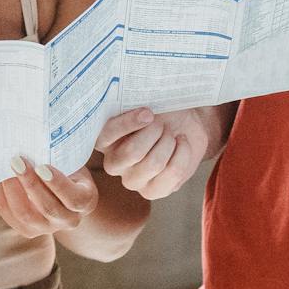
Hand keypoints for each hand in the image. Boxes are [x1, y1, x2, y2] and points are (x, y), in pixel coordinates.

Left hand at [0, 157, 98, 237]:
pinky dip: (2, 199)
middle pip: (48, 208)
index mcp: (85, 201)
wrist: (60, 185)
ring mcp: (48, 228)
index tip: (42, 166)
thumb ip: (59, 154)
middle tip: (16, 161)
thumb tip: (34, 136)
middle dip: (30, 183)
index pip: (74, 198)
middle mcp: (70, 220)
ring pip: (27, 216)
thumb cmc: (66, 166)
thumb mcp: (71, 159)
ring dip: (12, 192)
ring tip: (3, 170)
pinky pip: (11, 218)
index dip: (57, 184)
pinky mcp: (28, 231)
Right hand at [95, 105, 220, 199]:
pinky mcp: (153, 191)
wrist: (183, 126)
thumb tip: (136, 96)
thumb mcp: (148, 102)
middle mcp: (113, 163)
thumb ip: (136, 101)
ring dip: (168, 142)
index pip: (107, 135)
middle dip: (154, 133)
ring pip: (154, 163)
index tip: (149, 113)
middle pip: (132, 152)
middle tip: (162, 123)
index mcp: (104, 140)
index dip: (128, 123)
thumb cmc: (160, 111)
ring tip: (171, 134)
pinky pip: (172, 173)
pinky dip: (183, 153)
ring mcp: (132, 180)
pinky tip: (181, 143)